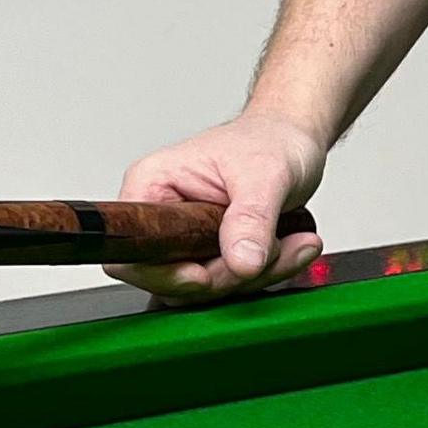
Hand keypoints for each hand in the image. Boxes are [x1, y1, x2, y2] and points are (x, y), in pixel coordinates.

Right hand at [107, 111, 325, 301]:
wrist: (295, 138)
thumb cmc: (271, 140)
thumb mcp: (266, 174)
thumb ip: (251, 219)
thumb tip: (241, 261)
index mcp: (154, 185)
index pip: (132, 251)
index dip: (163, 274)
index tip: (204, 275)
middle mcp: (164, 215)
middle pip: (172, 279)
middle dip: (228, 274)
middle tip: (269, 249)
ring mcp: (186, 238)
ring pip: (205, 288)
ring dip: (256, 274)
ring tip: (288, 240)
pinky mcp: (211, 253)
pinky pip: (229, 284)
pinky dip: (266, 273)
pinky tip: (290, 246)